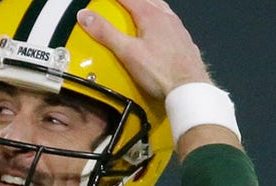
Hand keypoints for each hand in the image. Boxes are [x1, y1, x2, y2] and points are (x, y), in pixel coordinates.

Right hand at [77, 0, 211, 98]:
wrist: (188, 88)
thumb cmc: (161, 72)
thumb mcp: (127, 52)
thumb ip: (106, 33)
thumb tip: (87, 17)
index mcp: (152, 16)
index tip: (109, 0)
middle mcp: (167, 19)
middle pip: (148, 0)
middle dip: (134, 0)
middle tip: (123, 3)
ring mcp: (178, 30)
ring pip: (162, 11)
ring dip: (150, 7)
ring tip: (141, 10)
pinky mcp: (184, 43)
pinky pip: (171, 25)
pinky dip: (161, 23)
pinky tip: (159, 33)